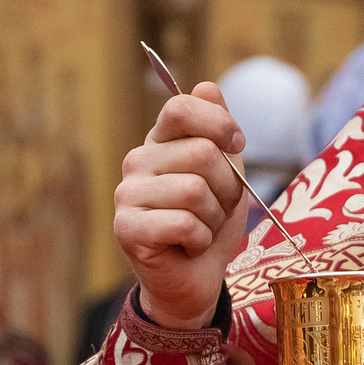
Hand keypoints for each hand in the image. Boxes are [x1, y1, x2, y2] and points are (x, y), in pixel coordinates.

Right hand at [115, 82, 248, 330]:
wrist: (196, 279)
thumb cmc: (211, 223)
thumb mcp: (227, 171)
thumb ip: (219, 130)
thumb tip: (207, 86)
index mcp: (160, 141)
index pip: (180, 106)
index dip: (218, 124)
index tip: (236, 146)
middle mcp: (137, 161)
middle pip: (201, 153)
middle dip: (227, 187)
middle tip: (216, 208)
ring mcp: (127, 195)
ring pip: (194, 191)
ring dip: (213, 217)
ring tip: (202, 229)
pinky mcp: (127, 229)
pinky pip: (182, 223)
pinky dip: (199, 240)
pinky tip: (187, 246)